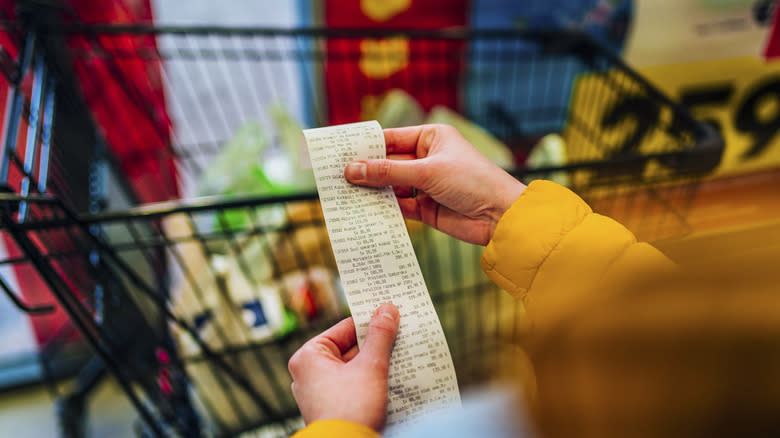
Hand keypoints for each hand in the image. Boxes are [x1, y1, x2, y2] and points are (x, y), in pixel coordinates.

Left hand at [288, 303, 399, 430]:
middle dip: (376, 344)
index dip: (370, 321)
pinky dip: (371, 380)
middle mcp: (309, 373)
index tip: (391, 314)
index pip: (344, 328)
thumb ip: (380, 336)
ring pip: (353, 367)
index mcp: (308, 357)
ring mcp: (320, 393)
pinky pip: (354, 385)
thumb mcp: (370, 366)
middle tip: (401, 334)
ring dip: (376, 363)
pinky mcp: (332, 408)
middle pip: (349, 348)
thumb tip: (387, 309)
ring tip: (401, 355)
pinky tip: (393, 377)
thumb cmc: (351, 409)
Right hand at [344, 124, 525, 244]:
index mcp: (431, 138)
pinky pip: (398, 206)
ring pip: (390, 186)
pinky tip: (365, 210)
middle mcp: (427, 159)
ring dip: (372, 191)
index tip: (339, 153)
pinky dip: (384, 208)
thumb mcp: (427, 172)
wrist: (501, 217)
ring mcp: (426, 184)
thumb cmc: (473, 181)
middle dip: (365, 171)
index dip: (365, 146)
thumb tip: (352, 170)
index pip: (390, 139)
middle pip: (387, 163)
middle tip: (335, 177)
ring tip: (344, 195)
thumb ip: (388, 172)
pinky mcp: (426, 208)